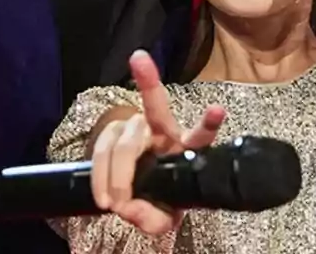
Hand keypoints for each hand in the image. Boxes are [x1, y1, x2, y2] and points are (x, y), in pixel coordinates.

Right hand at [90, 50, 224, 235]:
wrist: (138, 192)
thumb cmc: (159, 198)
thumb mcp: (163, 217)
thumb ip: (153, 220)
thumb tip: (131, 210)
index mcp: (186, 150)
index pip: (201, 135)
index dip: (208, 122)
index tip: (216, 110)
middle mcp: (165, 131)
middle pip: (155, 112)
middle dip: (145, 96)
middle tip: (120, 198)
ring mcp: (139, 127)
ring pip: (122, 141)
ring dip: (113, 176)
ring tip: (112, 204)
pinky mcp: (116, 130)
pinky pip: (102, 146)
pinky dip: (99, 175)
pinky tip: (101, 194)